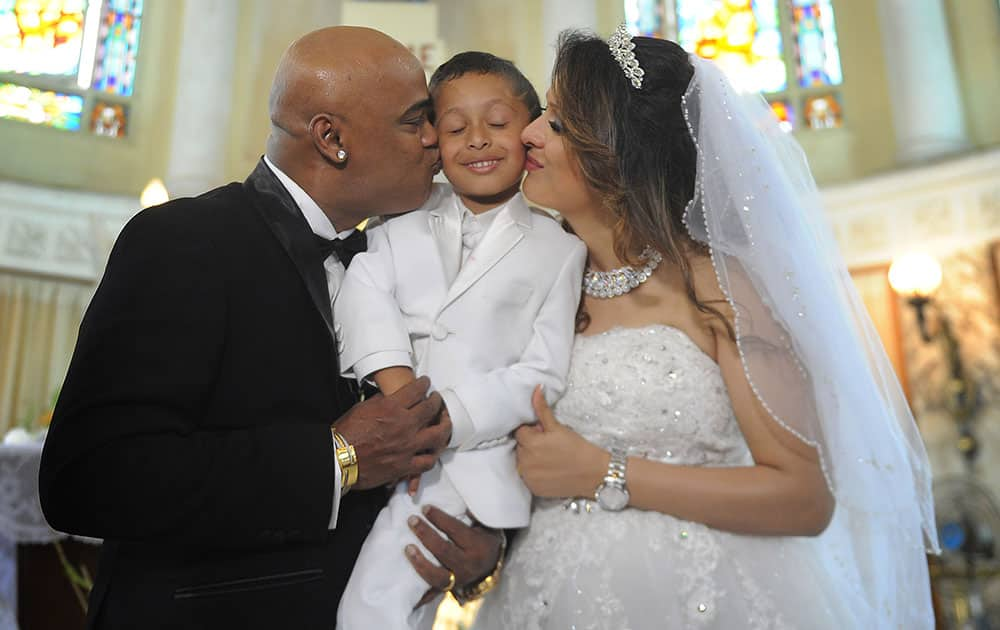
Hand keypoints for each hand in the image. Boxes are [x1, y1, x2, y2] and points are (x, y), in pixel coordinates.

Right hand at [334, 376, 450, 489]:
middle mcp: (404, 424)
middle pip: (431, 408)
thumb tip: (389, 396)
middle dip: (437, 400)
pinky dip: (433, 455)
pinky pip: (428, 461)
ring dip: (444, 425)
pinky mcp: (406, 465)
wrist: (337, 459)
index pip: (416, 390)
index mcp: (392, 407)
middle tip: (437, 399)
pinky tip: (434, 451)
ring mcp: (407, 446)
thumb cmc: (345, 434)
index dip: (424, 384)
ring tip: (445, 422)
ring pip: (438, 434)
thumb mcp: (362, 408)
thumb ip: (380, 401)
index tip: (426, 383)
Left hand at [405, 506, 503, 607]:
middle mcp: (468, 565)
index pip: (455, 531)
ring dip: (420, 563)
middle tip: (411, 520)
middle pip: (444, 551)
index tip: (425, 508)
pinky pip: (433, 592)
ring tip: (407, 547)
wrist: (492, 566)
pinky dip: (420, 594)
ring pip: (437, 576)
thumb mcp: (486, 524)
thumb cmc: (485, 538)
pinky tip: (404, 588)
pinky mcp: (449, 589)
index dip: (439, 519)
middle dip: (426, 535)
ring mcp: (458, 579)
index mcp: (478, 546)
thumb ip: (475, 513)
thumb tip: (461, 497)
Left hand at [514, 385, 607, 497]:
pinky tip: (549, 470)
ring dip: (530, 458)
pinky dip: (535, 473)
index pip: (520, 431)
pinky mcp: (533, 488)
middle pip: (520, 447)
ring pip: (522, 462)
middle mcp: (525, 462)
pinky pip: (527, 476)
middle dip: (531, 444)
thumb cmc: (577, 447)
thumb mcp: (558, 427)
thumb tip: (536, 389)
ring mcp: (528, 477)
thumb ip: (542, 409)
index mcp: (530, 444)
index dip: (532, 431)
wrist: (593, 474)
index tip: (544, 434)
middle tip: (549, 446)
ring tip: (550, 458)